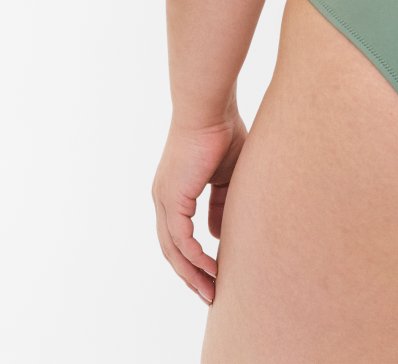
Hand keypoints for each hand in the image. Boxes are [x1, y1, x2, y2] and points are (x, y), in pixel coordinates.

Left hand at [151, 106, 247, 304]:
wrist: (209, 109)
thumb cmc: (222, 131)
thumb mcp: (226, 174)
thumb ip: (221, 202)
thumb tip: (216, 233)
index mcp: (175, 191)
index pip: (180, 234)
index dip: (195, 256)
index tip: (215, 274)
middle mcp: (164, 199)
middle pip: (173, 249)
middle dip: (192, 275)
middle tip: (210, 295)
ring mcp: (165, 200)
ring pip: (174, 250)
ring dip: (193, 274)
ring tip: (212, 292)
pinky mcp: (172, 199)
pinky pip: (181, 239)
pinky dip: (196, 257)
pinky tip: (212, 269)